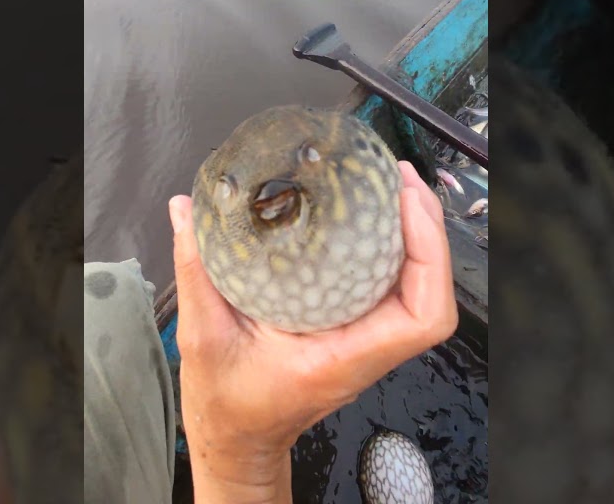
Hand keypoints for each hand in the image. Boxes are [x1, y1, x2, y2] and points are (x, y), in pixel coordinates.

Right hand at [168, 161, 457, 501]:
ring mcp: (365, 340)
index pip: (421, 318)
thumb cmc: (227, 402)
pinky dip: (394, 245)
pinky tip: (373, 213)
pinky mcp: (356, 328)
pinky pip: (392, 285)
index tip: (407, 209)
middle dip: (427, 229)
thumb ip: (194, 271)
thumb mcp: (203, 335)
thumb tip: (184, 209)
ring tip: (394, 185)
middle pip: (430, 291)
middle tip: (399, 178)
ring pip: (416, 286)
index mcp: (341, 358)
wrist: (236, 437)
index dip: (429, 257)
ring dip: (416, 233)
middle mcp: (365, 350)